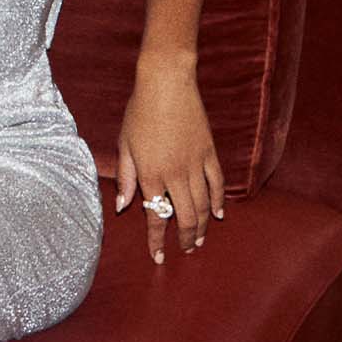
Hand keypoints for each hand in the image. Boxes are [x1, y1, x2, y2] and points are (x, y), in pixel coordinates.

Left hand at [116, 56, 225, 262]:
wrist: (166, 84)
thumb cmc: (139, 113)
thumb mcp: (124, 146)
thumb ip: (126, 179)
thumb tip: (123, 206)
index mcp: (150, 175)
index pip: (154, 217)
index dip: (157, 240)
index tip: (158, 257)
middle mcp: (174, 174)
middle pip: (183, 216)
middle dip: (184, 238)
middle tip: (185, 251)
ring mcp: (195, 164)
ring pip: (202, 205)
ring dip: (201, 226)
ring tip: (199, 240)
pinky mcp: (209, 152)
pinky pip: (217, 183)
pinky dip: (218, 201)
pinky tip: (218, 215)